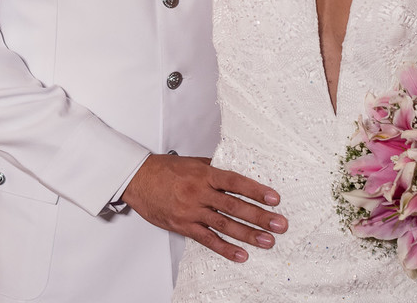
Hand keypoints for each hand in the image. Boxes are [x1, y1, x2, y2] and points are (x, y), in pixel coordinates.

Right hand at [121, 154, 286, 262]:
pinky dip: (225, 248)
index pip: (235, 182)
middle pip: (234, 206)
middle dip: (259, 216)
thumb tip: (236, 169)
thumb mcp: (192, 162)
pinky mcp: (183, 225)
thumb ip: (214, 168)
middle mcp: (199, 193)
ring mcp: (191, 211)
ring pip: (224, 224)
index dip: (256, 190)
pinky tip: (240, 254)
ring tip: (267, 241)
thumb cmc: (164, 170)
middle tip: (279, 224)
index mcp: (204, 175)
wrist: (137, 179)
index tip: (274, 198)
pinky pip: (207, 239)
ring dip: (248, 234)